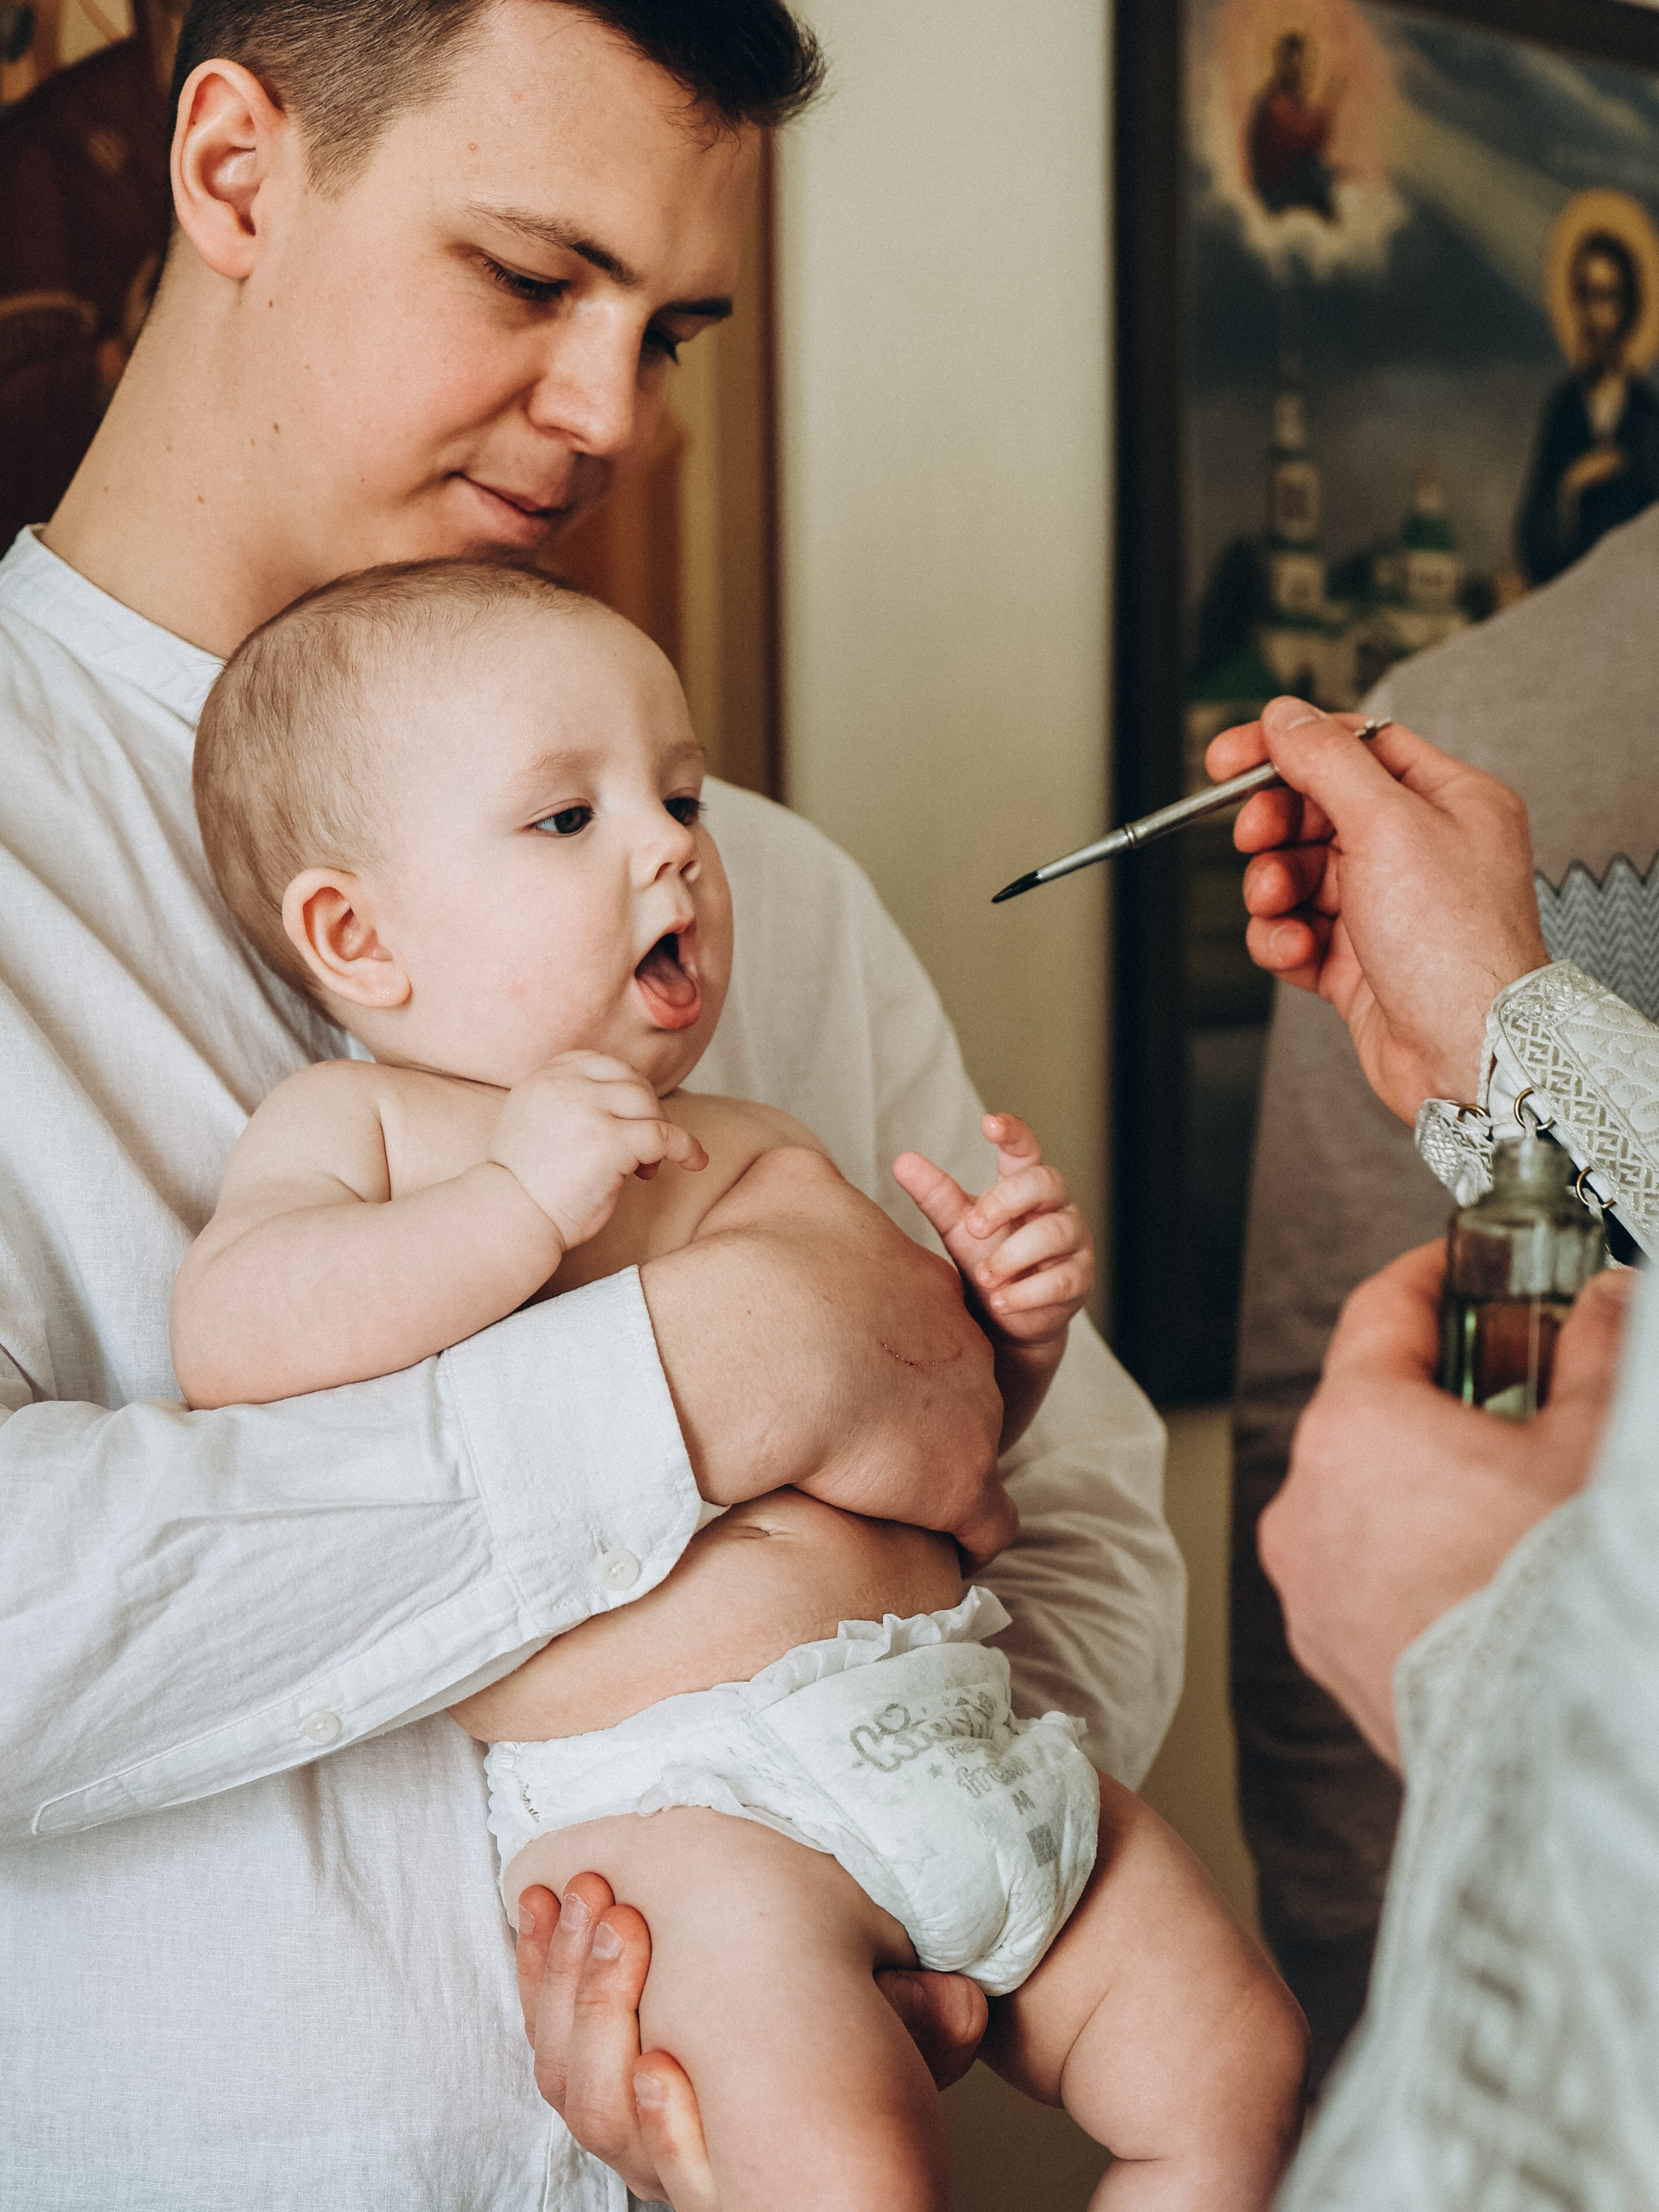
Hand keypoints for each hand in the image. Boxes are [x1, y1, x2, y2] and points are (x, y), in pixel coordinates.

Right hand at [491, 1050, 706, 1249]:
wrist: (511, 1218)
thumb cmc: (529, 1181)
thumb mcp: (540, 1119)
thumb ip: (572, 1099)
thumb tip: (635, 1098)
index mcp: (545, 1076)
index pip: (604, 1064)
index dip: (626, 1091)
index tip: (631, 1119)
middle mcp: (564, 1084)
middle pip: (631, 1080)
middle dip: (646, 1113)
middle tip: (642, 1151)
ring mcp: (587, 1109)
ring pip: (648, 1105)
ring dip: (657, 1133)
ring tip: (644, 1168)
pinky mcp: (609, 1141)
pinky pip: (665, 1135)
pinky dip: (685, 1148)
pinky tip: (693, 1162)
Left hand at [513, 1877, 987, 2206]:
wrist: (821, 2068)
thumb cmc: (863, 2062)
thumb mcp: (907, 2042)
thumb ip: (919, 2026)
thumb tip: (951, 2000)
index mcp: (742, 2165)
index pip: (683, 2175)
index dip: (663, 2136)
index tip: (659, 2065)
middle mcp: (671, 2158)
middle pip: (604, 2114)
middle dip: (600, 2008)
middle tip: (618, 1915)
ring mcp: (625, 2115)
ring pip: (565, 2075)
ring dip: (562, 1975)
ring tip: (580, 1895)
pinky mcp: (592, 2063)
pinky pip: (545, 2035)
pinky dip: (538, 1968)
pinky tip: (543, 1909)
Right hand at [642, 1146, 1014, 1567]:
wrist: (765, 1342)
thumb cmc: (760, 1267)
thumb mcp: (786, 1186)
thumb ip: (802, 1178)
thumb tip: (793, 1166)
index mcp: (922, 1288)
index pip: (922, 1323)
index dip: (884, 1351)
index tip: (841, 1372)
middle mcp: (962, 1346)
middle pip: (951, 1387)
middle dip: (913, 1412)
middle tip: (852, 1435)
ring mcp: (973, 1414)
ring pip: (967, 1454)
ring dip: (929, 1475)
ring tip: (879, 1495)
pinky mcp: (963, 1484)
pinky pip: (987, 1526)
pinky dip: (964, 1538)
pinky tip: (933, 1543)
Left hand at [893, 1115, 1093, 1346]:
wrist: (1005, 1316)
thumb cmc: (985, 1258)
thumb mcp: (958, 1226)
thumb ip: (936, 1195)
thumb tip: (902, 1161)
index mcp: (1027, 1185)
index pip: (1025, 1149)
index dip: (1012, 1133)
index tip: (988, 1123)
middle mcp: (1057, 1206)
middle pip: (1044, 1182)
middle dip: (1005, 1202)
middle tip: (973, 1228)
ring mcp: (1074, 1241)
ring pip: (1053, 1233)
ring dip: (1012, 1256)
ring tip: (983, 1276)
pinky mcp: (1080, 1279)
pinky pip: (1061, 1280)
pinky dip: (1026, 1293)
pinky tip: (1000, 1301)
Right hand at [1205, 697, 1550, 1119]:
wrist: (1467, 1052)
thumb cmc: (1457, 947)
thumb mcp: (1387, 826)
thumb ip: (1328, 761)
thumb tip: (1287, 717)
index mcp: (1448, 800)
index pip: (1356, 746)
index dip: (1289, 746)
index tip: (1230, 757)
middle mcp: (1421, 849)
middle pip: (1318, 809)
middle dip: (1275, 826)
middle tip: (1253, 836)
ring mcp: (1389, 907)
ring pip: (1298, 873)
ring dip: (1272, 888)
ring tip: (1277, 905)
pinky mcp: (1360, 961)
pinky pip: (1297, 931)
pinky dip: (1282, 939)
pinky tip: (1293, 949)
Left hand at [1260, 1242, 1634, 1764]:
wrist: (1547, 1746)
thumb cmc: (1554, 1592)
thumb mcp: (1592, 1440)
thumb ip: (1596, 1350)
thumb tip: (1607, 1302)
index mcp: (1353, 1427)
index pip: (1379, 1310)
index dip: (1430, 1276)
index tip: (1460, 1264)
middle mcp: (1306, 1499)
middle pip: (1367, 1406)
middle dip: (1440, 1387)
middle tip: (1511, 1378)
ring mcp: (1307, 1582)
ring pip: (1361, 1494)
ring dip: (1423, 1478)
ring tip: (1506, 1489)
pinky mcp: (1325, 1649)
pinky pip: (1360, 1570)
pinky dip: (1408, 1552)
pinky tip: (1479, 1566)